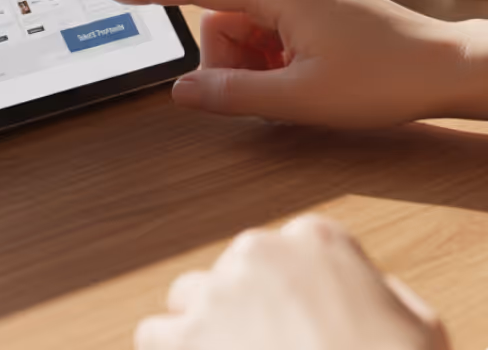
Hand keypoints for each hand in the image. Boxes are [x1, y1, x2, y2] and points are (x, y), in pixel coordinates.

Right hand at [104, 0, 487, 126]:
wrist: (451, 68)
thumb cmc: (385, 78)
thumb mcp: (301, 98)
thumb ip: (233, 94)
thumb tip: (182, 92)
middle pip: (221, 18)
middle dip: (230, 59)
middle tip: (266, 92)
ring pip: (244, 25)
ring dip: (254, 61)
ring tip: (293, 85)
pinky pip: (270, 25)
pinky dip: (273, 54)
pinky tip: (303, 74)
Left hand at [136, 214, 449, 349]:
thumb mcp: (423, 328)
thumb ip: (387, 294)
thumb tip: (373, 293)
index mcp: (316, 240)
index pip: (289, 251)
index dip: (293, 293)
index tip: (302, 324)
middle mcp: (259, 252)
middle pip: (233, 273)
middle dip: (244, 309)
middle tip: (267, 348)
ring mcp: (217, 293)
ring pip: (188, 297)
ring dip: (202, 327)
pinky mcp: (184, 337)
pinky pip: (155, 333)